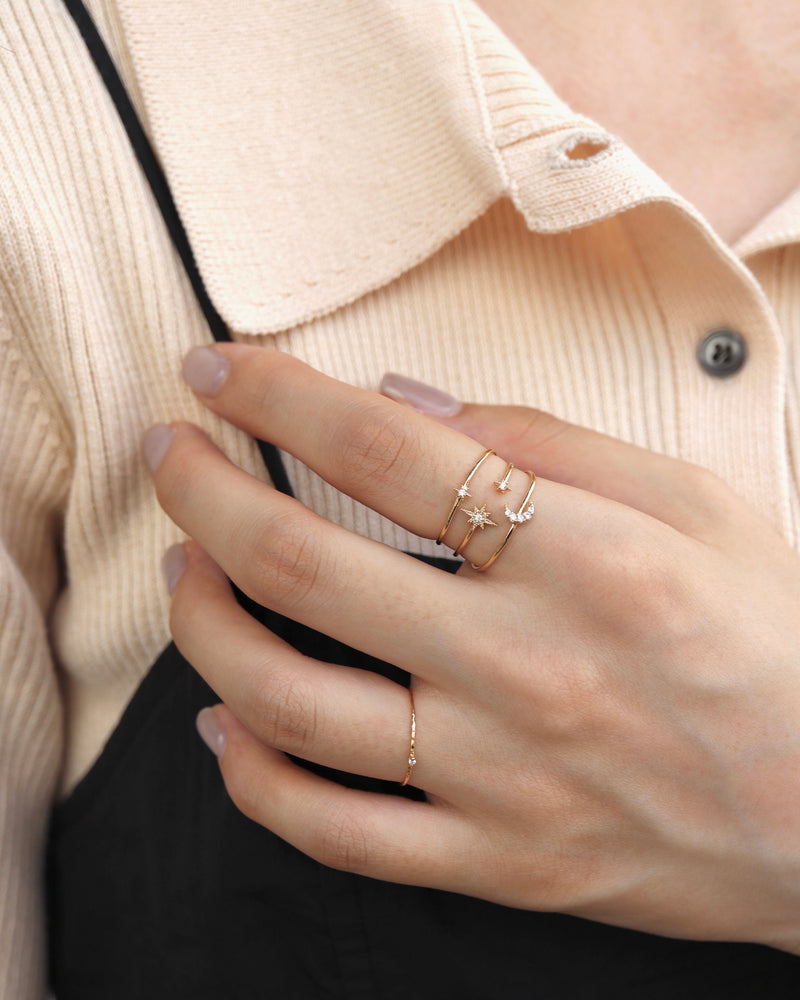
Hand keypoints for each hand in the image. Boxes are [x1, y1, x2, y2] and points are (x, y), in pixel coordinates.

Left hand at [143, 344, 799, 951]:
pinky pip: (334, 833)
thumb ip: (549, 442)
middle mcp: (525, 667)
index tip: (217, 370)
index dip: (278, 397)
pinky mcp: (495, 861)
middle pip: (302, 564)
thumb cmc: (775, 637)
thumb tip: (402, 401)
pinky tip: (221, 727)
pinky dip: (252, 778)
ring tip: (178, 573)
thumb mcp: (694, 504)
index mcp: (584, 557)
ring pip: (287, 703)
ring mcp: (501, 777)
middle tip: (167, 456)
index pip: (384, 452)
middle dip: (203, 491)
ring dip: (200, 625)